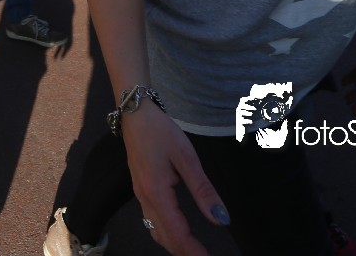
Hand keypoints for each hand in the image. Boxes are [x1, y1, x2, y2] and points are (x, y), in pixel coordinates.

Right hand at [122, 103, 227, 255]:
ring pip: (156, 232)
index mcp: (156, 192)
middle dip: (185, 252)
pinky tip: (178, 233)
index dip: (194, 251)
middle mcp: (145, 198)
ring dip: (175, 246)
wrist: (134, 114)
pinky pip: (151, 221)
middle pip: (165, 238)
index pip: (177, 233)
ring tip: (195, 251)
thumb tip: (221, 219)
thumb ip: (203, 190)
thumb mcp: (186, 157)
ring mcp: (140, 195)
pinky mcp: (140, 190)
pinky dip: (167, 234)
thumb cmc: (160, 131)